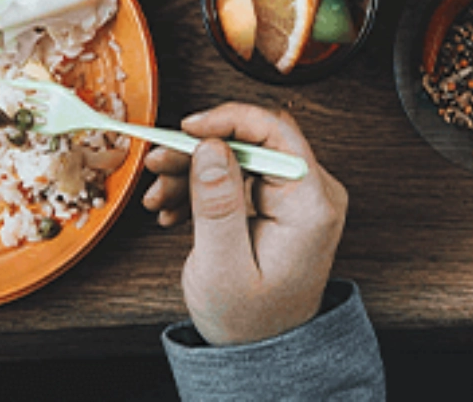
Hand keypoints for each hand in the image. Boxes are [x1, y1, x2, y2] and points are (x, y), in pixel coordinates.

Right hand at [143, 103, 346, 346]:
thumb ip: (217, 205)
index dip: (229, 119)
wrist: (265, 353)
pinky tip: (176, 208)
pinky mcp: (282, 202)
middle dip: (202, 149)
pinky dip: (206, 186)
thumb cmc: (249, 322)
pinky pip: (242, 176)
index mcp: (311, 204)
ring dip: (196, 169)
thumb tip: (211, 146)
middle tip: (159, 163)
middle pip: (255, 141)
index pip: (277, 132)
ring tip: (159, 197)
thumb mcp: (221, 268)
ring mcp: (299, 196)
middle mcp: (314, 191)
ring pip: (243, 156)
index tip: (187, 127)